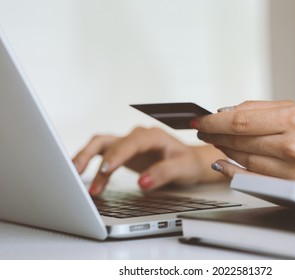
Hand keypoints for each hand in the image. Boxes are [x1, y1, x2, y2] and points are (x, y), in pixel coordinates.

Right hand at [72, 127, 226, 194]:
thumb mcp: (182, 169)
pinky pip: (102, 154)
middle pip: (107, 141)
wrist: (188, 161)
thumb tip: (142, 182)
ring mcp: (127, 143)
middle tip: (77, 172)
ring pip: (100, 145)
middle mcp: (137, 136)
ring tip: (74, 176)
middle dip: (90, 156)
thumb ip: (163, 174)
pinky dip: (91, 164)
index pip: (130, 143)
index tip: (106, 170)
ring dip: (86, 158)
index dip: (117, 156)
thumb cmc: (187, 163)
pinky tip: (84, 177)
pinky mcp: (122, 152)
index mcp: (152, 136)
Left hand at [193, 100, 294, 186]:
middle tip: (202, 130)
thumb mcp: (292, 109)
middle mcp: (291, 146)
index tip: (200, 120)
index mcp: (293, 120)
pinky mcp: (286, 187)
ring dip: (222, 149)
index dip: (214, 122)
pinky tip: (220, 162)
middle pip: (238, 141)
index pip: (240, 121)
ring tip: (214, 141)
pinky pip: (249, 178)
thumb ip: (256, 109)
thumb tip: (223, 113)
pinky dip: (230, 170)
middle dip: (213, 134)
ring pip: (241, 159)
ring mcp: (289, 170)